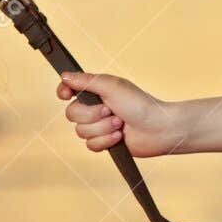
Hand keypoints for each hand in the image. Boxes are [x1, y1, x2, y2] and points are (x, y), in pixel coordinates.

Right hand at [57, 70, 186, 157]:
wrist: (157, 129)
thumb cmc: (140, 104)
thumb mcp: (112, 86)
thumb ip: (86, 81)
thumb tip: (64, 76)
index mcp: (97, 90)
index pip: (69, 89)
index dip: (64, 92)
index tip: (66, 94)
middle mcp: (95, 107)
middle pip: (72, 114)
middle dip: (92, 114)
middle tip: (111, 110)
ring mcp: (99, 125)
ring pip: (81, 131)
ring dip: (102, 128)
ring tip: (120, 123)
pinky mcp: (104, 142)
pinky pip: (90, 145)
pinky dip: (106, 140)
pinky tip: (120, 136)